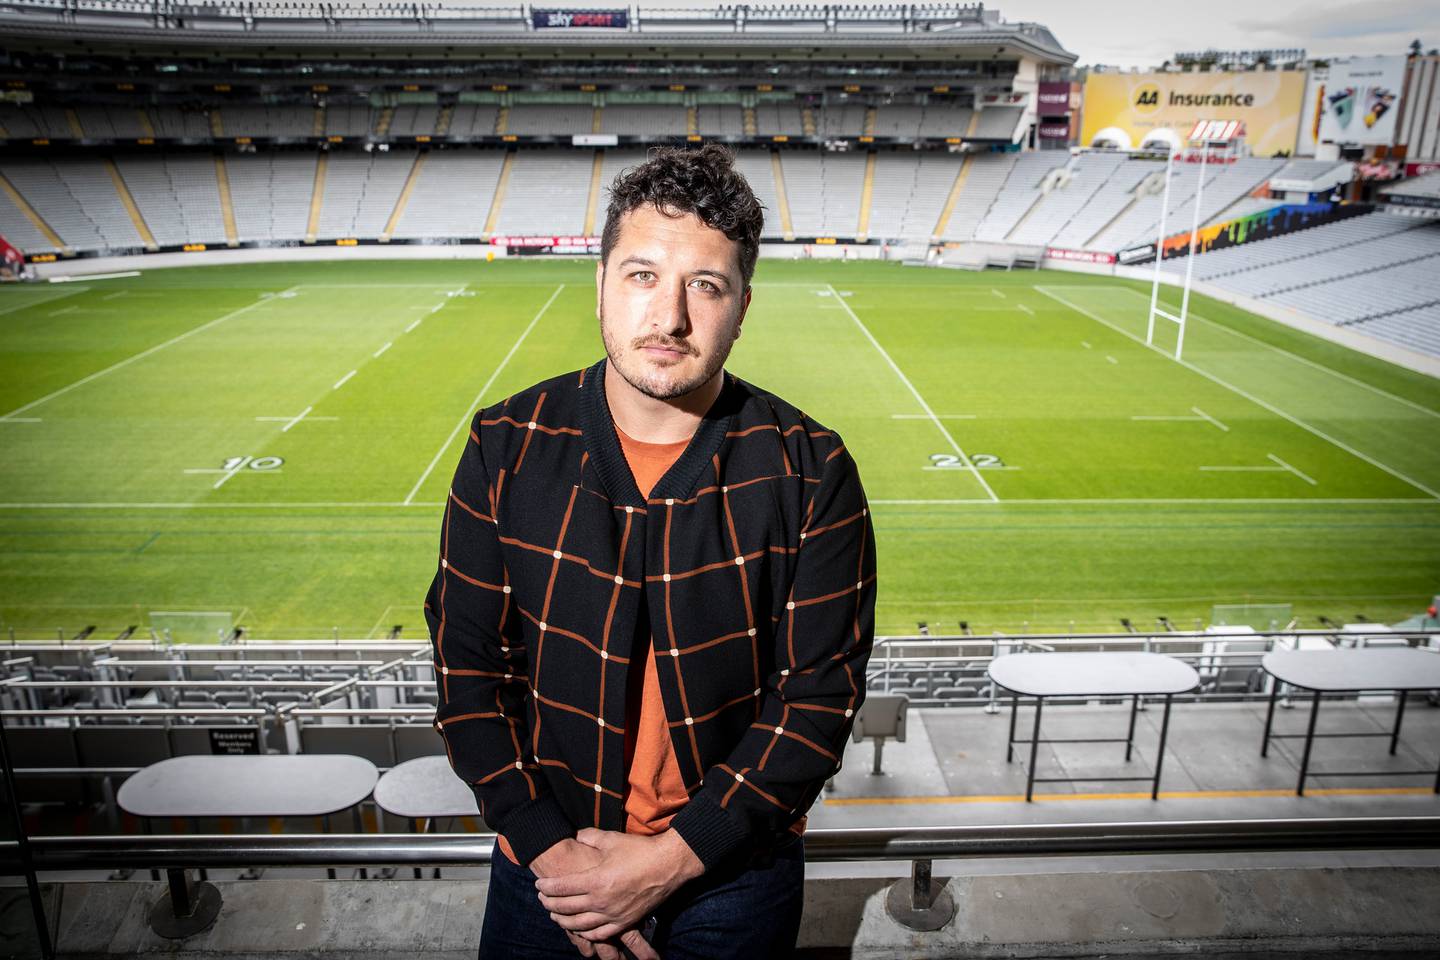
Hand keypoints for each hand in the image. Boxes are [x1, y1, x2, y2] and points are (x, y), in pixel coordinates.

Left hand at [535, 828, 703, 943]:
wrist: (668, 865)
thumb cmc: (640, 850)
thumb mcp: (612, 839)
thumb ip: (589, 837)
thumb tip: (574, 835)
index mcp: (596, 879)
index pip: (561, 887)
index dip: (546, 887)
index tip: (538, 884)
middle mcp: (601, 901)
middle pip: (566, 908)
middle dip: (549, 904)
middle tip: (541, 900)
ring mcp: (613, 914)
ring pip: (579, 924)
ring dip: (563, 921)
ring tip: (555, 916)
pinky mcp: (625, 921)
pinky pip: (600, 933)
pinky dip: (586, 933)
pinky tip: (580, 929)